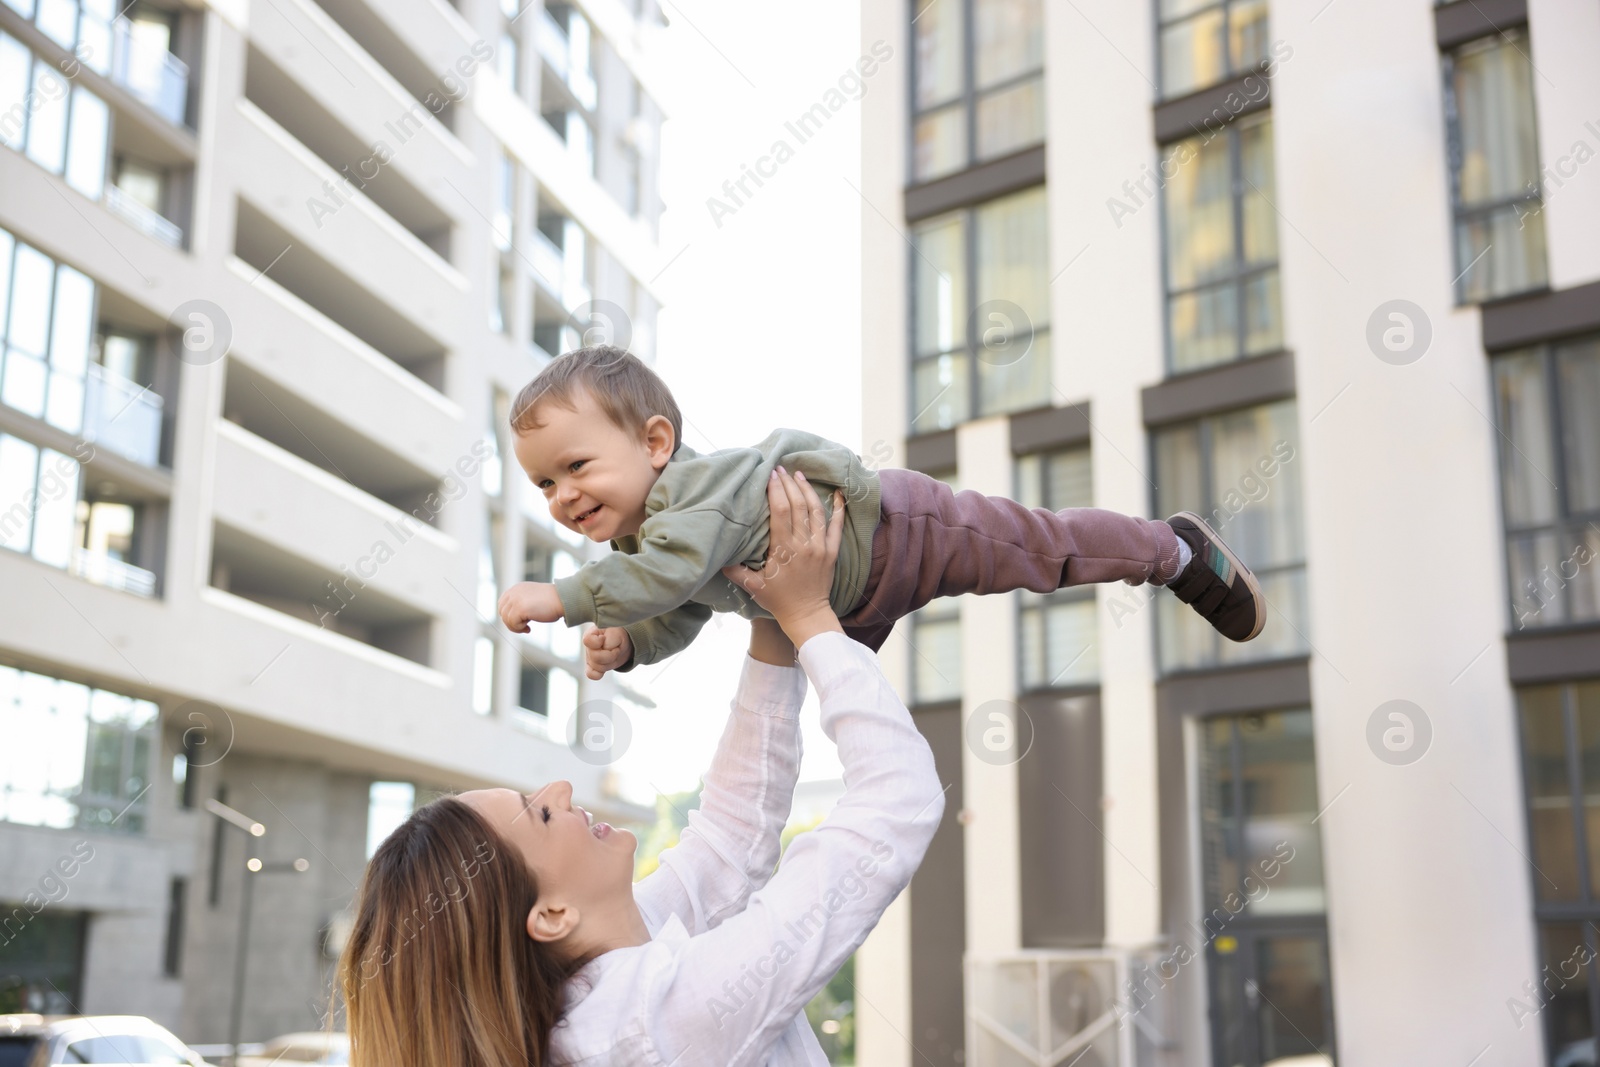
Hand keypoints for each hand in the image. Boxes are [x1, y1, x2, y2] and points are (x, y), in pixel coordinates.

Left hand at [498, 581, 563, 632]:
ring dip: (515, 627)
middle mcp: (514, 592)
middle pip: (502, 612)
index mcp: (517, 588)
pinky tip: (529, 628)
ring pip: (506, 619)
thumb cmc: (552, 601)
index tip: (519, 621)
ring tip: (527, 628)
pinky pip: (513, 623)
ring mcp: (515, 599)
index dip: (508, 615)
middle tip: (523, 627)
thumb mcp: (532, 598)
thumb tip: (511, 618)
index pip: (502, 603)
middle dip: (511, 622)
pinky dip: (519, 629)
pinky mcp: (519, 608)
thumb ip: (521, 603)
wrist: (563, 599)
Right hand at [583, 626, 631, 679]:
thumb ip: (609, 639)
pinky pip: (593, 675)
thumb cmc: (617, 636)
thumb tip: (604, 648)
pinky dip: (600, 673)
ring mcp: (590, 659)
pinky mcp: (593, 668)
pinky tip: (607, 666)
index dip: (598, 641)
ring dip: (611, 662)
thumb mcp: (617, 633)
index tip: (604, 638)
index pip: (587, 640)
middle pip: (595, 657)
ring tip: (614, 655)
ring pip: (598, 667)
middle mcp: (588, 648)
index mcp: (590, 635)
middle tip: (616, 649)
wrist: (621, 643)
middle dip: (611, 654)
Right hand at [721, 468, 844, 648]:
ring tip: (799, 475)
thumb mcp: (753, 587)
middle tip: (780, 469)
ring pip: (816, 511)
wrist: (807, 616)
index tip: (770, 475)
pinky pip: (837, 525)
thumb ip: (735, 571)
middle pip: (797, 505)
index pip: (780, 511)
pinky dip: (839, 508)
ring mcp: (820, 547)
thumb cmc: (778, 601)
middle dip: (788, 484)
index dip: (775, 490)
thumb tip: (718, 556)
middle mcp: (804, 544)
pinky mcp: (832, 551)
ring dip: (807, 490)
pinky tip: (837, 493)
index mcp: (784, 549)